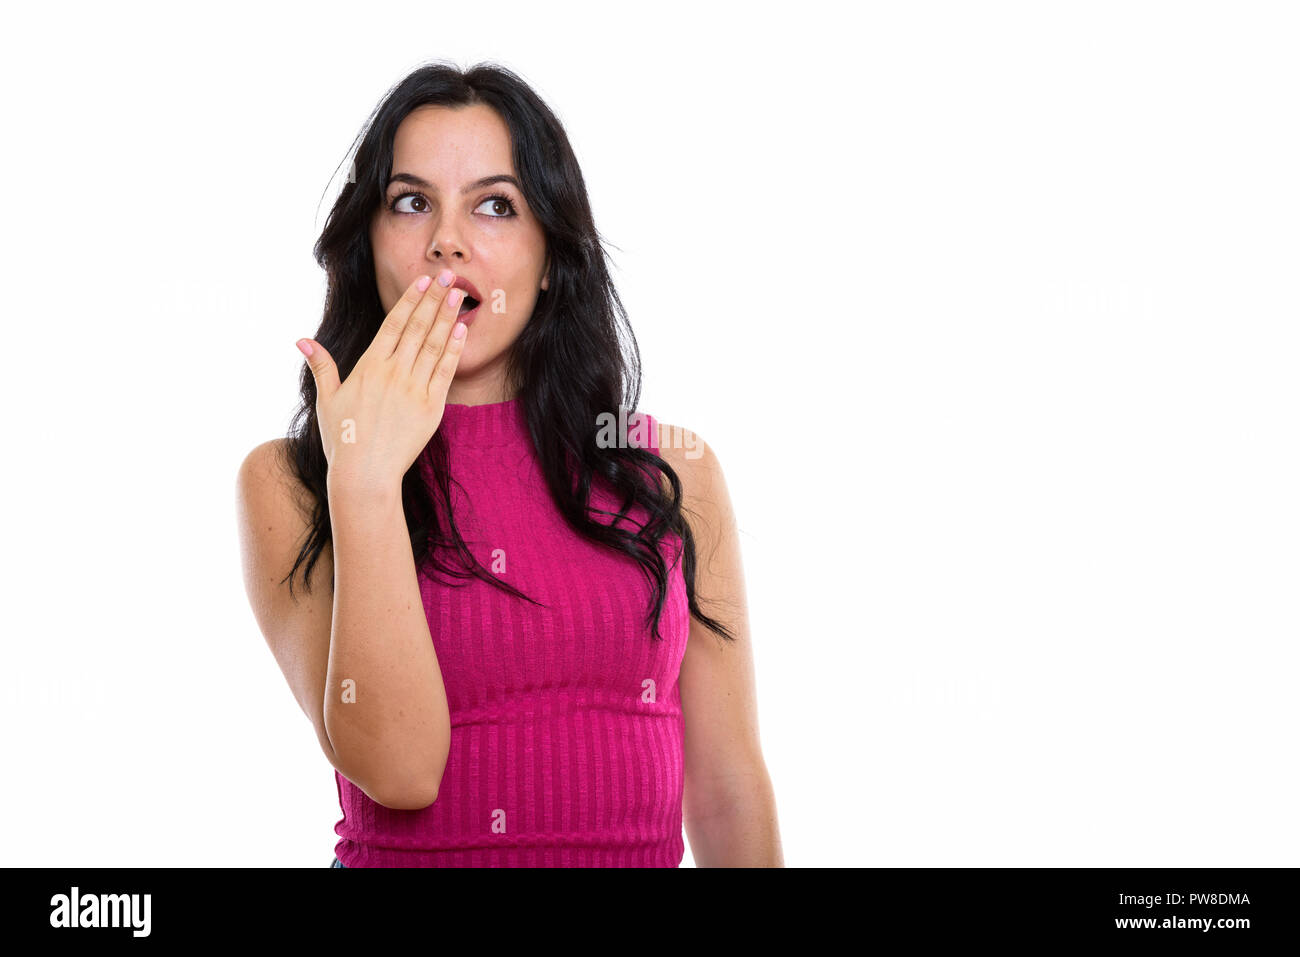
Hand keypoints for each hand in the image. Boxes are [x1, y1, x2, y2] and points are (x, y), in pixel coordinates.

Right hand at [297, 269, 469, 494]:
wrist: (365, 475)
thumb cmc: (343, 440)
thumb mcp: (327, 400)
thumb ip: (321, 366)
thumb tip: (302, 340)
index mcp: (369, 367)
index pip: (394, 324)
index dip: (410, 300)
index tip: (423, 281)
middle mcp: (393, 373)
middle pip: (417, 327)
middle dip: (434, 299)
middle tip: (449, 276)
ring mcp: (414, 389)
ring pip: (434, 345)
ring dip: (447, 317)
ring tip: (459, 295)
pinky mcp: (432, 408)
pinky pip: (446, 372)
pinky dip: (454, 349)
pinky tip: (462, 331)